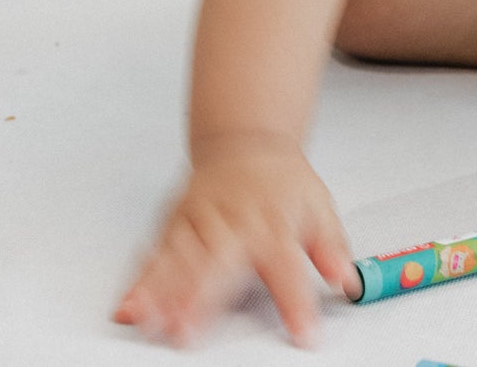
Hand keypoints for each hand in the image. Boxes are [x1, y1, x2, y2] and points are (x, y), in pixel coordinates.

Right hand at [113, 139, 359, 347]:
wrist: (246, 142)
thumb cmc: (282, 183)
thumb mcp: (319, 207)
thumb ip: (332, 248)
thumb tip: (347, 279)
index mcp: (274, 223)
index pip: (288, 267)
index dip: (296, 302)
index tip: (304, 334)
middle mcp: (234, 223)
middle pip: (217, 261)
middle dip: (200, 296)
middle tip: (186, 330)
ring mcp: (200, 222)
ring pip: (179, 259)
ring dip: (162, 292)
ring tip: (150, 321)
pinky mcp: (175, 223)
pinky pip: (155, 253)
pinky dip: (140, 280)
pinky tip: (129, 306)